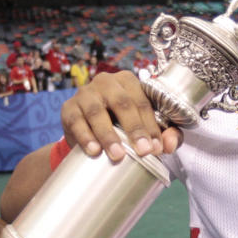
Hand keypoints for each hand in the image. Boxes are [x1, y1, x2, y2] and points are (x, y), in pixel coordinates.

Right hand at [60, 71, 180, 161]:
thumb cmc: (119, 125)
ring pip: (97, 111)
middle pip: (122, 103)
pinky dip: (85, 137)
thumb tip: (169, 145)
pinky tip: (94, 150)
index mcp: (128, 81)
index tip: (156, 148)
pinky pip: (76, 122)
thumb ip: (163, 134)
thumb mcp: (143, 127)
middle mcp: (106, 82)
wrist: (85, 132)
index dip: (151, 125)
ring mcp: (85, 93)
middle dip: (134, 128)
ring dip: (108, 135)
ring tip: (118, 155)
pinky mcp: (68, 108)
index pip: (143, 102)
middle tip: (143, 152)